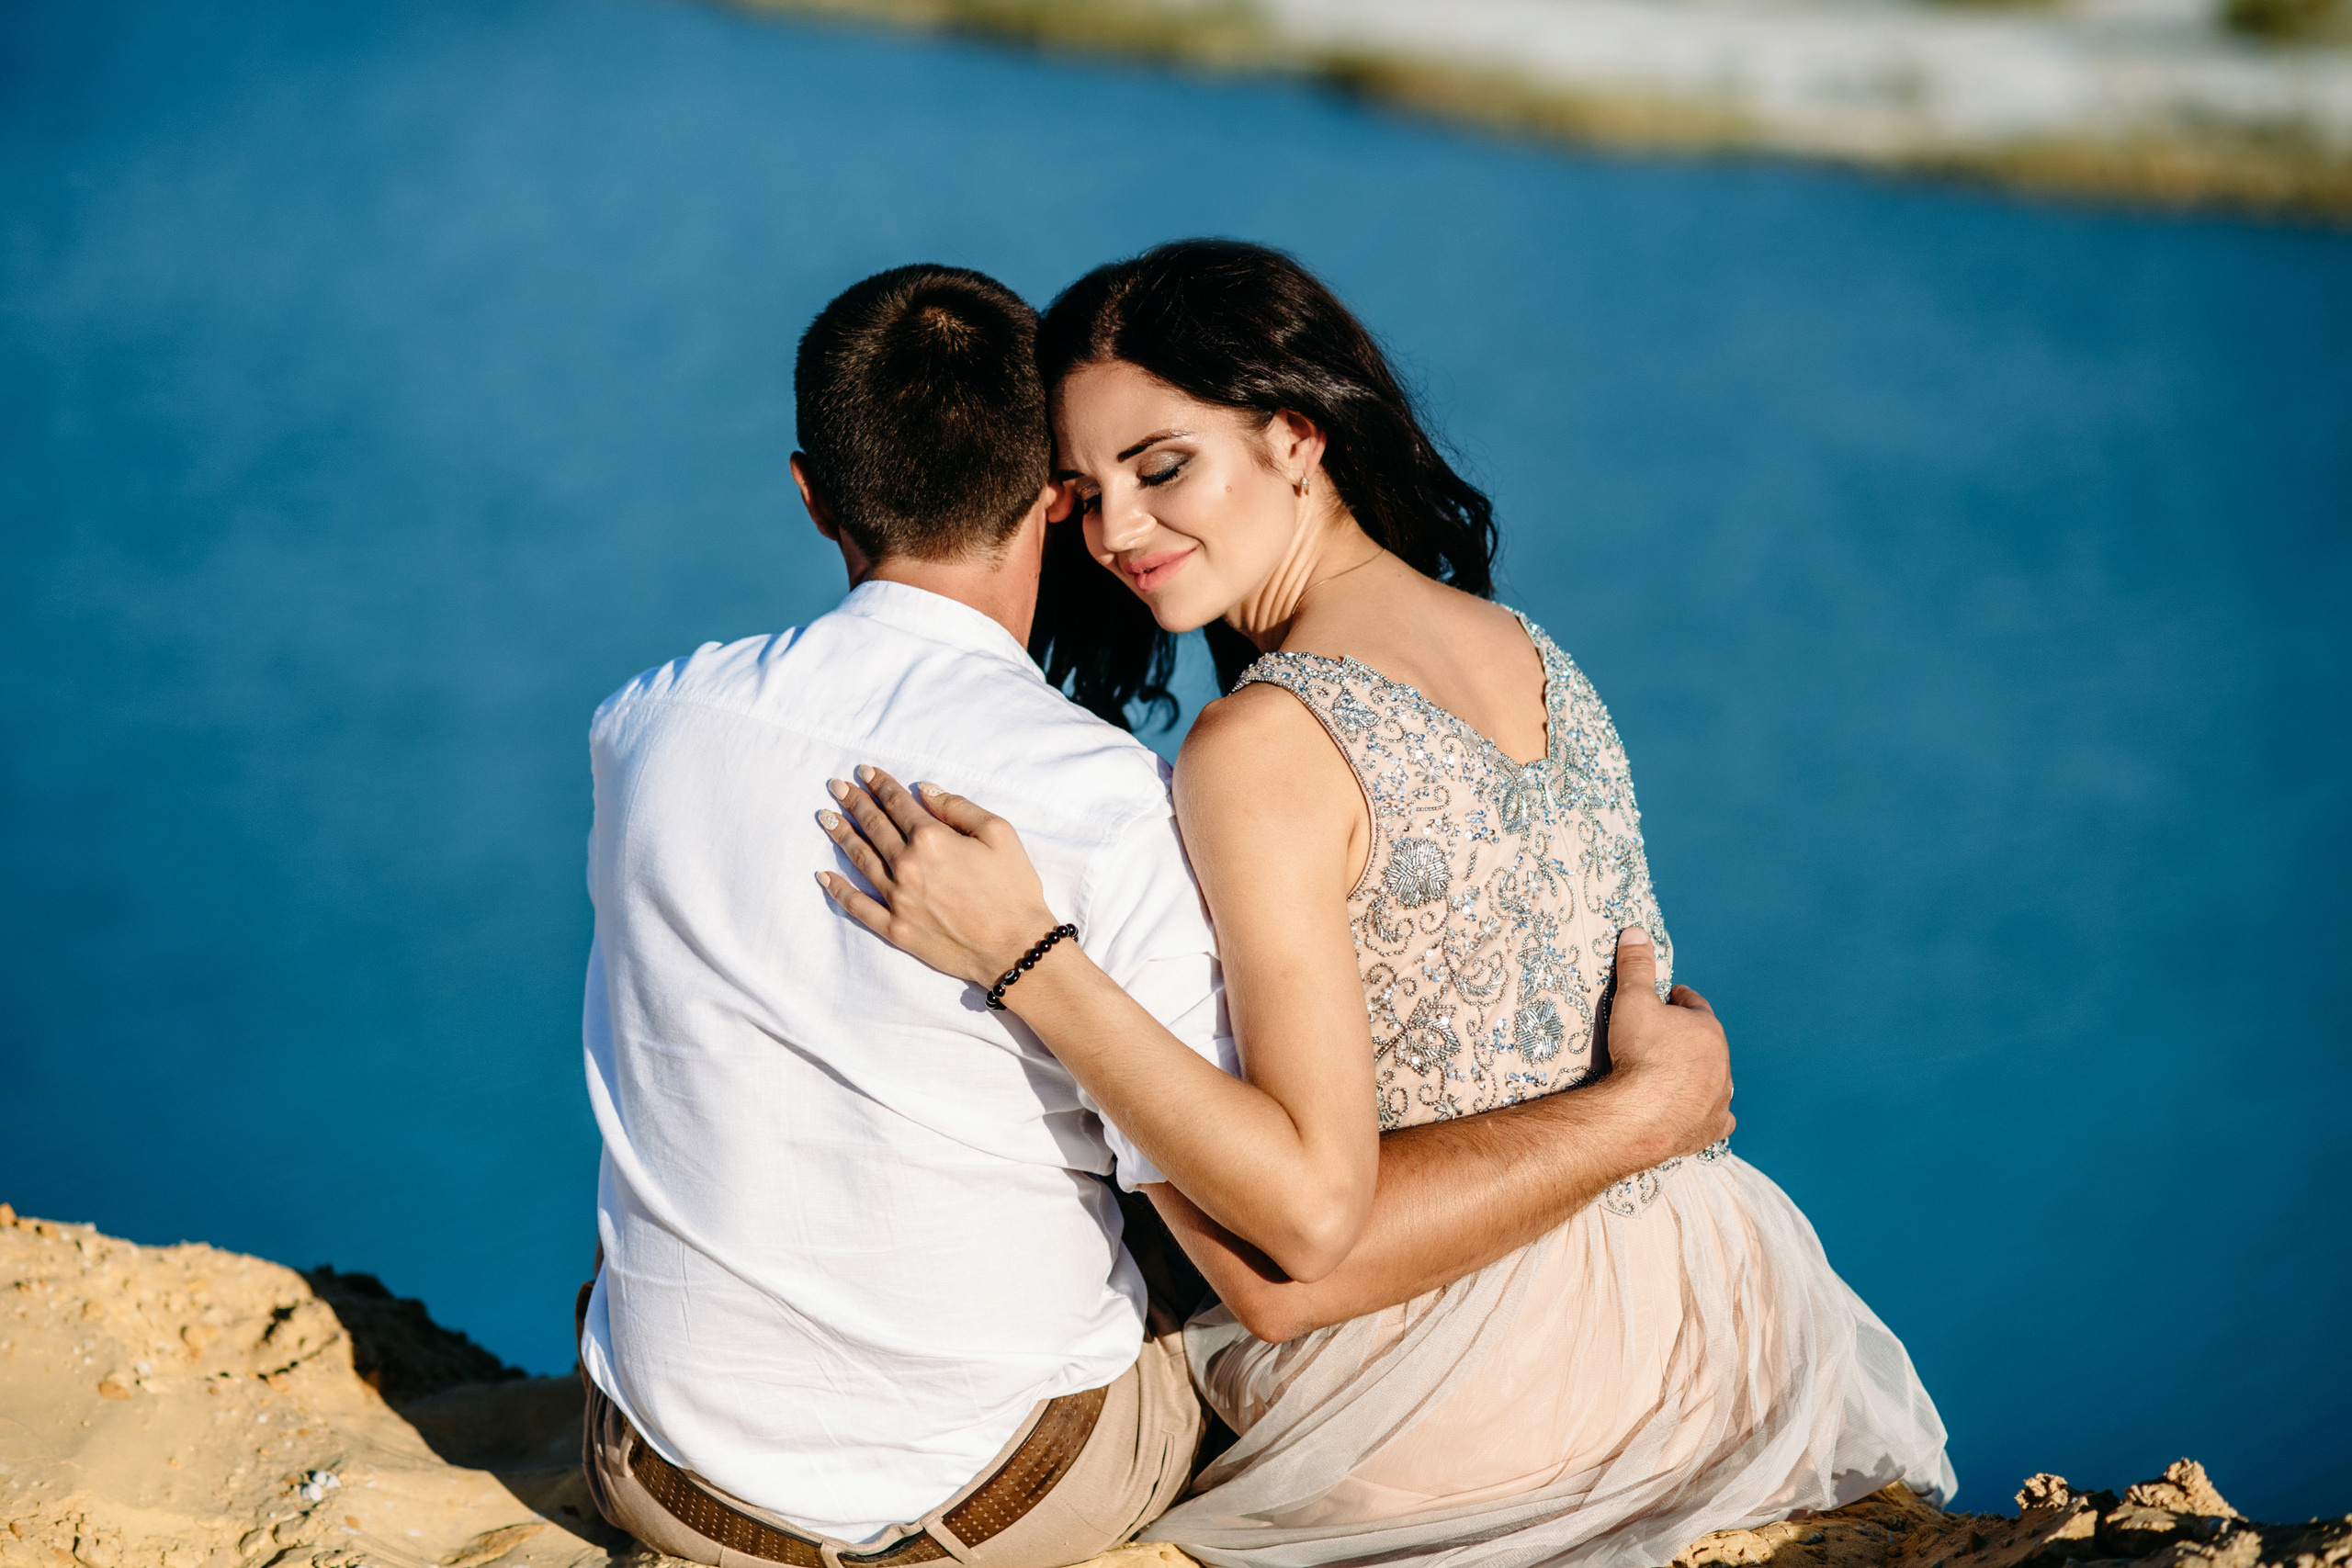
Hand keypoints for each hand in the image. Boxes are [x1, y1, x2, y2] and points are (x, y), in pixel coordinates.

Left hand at [816, 766, 1058, 987]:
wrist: (1015, 947)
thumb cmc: (1013, 888)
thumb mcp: (999, 833)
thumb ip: (958, 807)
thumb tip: (925, 791)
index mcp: (931, 839)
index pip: (898, 803)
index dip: (880, 784)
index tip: (865, 772)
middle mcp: (907, 865)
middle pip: (874, 826)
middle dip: (854, 802)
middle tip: (836, 787)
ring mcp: (897, 899)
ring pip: (860, 859)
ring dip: (841, 835)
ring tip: (826, 817)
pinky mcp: (896, 928)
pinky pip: (858, 906)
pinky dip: (838, 890)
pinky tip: (823, 875)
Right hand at [1599, 927, 1734, 1162]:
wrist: (1642, 1114)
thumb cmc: (1639, 1054)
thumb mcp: (1633, 1001)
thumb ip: (1636, 966)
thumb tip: (1636, 931)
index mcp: (1707, 1029)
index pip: (1695, 1006)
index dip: (1679, 1000)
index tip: (1668, 998)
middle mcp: (1721, 1062)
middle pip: (1706, 1043)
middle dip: (1688, 1038)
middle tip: (1664, 1037)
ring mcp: (1720, 1097)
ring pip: (1715, 1078)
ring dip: (1699, 1074)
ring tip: (1676, 1075)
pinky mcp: (1712, 1127)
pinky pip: (1718, 1117)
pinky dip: (1709, 1113)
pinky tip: (1698, 1113)